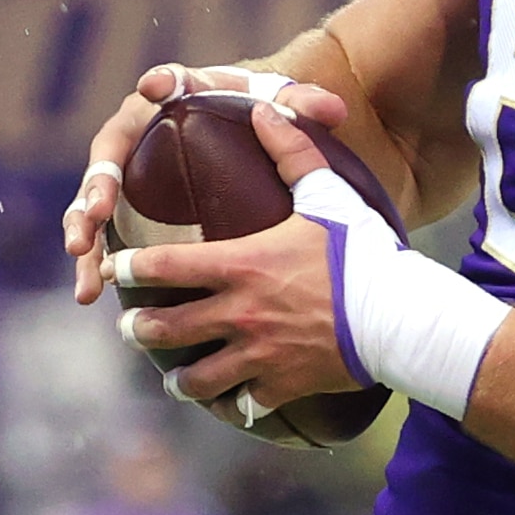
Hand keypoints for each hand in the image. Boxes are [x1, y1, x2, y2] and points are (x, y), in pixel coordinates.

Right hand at [63, 62, 315, 306]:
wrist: (244, 138)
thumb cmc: (260, 117)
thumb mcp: (283, 110)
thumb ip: (303, 107)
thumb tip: (332, 110)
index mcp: (174, 95)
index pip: (165, 84)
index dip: (160, 83)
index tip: (157, 87)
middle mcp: (137, 130)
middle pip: (107, 154)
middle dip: (96, 186)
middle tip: (96, 214)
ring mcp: (124, 173)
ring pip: (91, 203)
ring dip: (82, 236)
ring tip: (85, 275)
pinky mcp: (120, 209)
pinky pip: (101, 237)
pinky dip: (93, 265)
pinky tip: (89, 296)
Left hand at [102, 75, 363, 415]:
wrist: (401, 318)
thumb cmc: (364, 253)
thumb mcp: (327, 194)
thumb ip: (291, 151)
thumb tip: (264, 109)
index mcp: (240, 266)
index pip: (163, 268)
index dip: (129, 269)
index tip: (113, 267)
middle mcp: (238, 314)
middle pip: (165, 329)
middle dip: (139, 330)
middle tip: (129, 327)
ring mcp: (257, 356)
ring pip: (195, 379)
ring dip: (178, 378)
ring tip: (171, 377)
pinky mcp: (281, 387)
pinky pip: (240, 404)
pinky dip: (229, 405)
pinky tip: (224, 402)